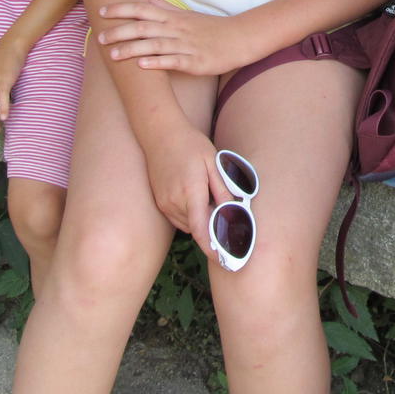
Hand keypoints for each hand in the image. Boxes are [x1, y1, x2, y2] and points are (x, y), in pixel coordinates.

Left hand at [95, 0, 250, 77]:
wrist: (240, 38)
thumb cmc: (209, 27)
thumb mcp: (184, 15)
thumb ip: (162, 7)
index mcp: (172, 17)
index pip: (143, 8)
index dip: (122, 9)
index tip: (101, 11)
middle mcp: (176, 29)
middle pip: (144, 27)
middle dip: (120, 31)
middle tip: (98, 36)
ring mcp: (186, 45)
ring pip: (155, 45)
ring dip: (132, 49)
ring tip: (113, 55)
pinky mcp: (195, 62)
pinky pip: (173, 61)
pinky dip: (157, 62)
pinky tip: (142, 66)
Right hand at [141, 129, 229, 250]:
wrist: (160, 133)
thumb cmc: (191, 145)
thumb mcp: (213, 163)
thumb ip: (223, 190)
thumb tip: (234, 213)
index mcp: (190, 191)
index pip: (201, 229)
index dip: (213, 248)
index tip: (225, 260)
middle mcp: (174, 201)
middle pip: (198, 229)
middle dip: (213, 230)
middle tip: (230, 224)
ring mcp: (165, 203)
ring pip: (189, 226)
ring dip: (202, 222)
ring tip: (212, 203)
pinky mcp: (160, 202)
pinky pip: (179, 218)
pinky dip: (191, 216)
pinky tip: (197, 199)